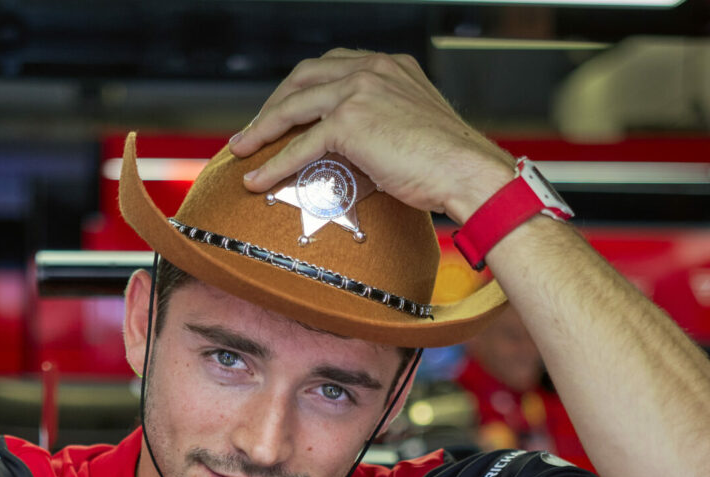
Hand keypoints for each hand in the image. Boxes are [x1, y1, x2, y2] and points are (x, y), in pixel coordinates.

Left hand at [230, 49, 516, 223]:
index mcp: (389, 65)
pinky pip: (300, 144)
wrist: (468, 171)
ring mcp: (359, 91)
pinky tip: (256, 179)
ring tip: (241, 149)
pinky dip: (273, 163)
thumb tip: (358, 152)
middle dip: (274, 103)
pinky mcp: (349, 122)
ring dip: (261, 129)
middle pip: (304, 76)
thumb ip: (385, 123)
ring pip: (293, 106)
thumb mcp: (415, 126)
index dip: (302, 88)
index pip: (331, 66)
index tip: (285, 110)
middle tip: (255, 129)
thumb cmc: (448, 162)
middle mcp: (372, 68)